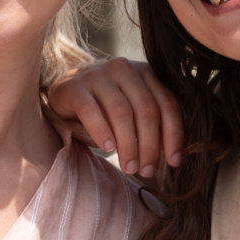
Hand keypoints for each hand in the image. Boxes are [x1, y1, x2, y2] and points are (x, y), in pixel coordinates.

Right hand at [46, 58, 181, 177]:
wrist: (66, 92)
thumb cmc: (105, 107)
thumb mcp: (133, 110)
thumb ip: (153, 125)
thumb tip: (173, 155)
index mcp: (144, 72)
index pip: (167, 104)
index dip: (174, 135)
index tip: (174, 162)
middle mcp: (123, 68)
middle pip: (146, 109)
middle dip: (150, 145)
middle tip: (147, 171)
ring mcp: (97, 74)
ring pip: (121, 111)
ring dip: (128, 144)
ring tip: (130, 167)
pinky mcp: (73, 86)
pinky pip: (91, 111)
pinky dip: (102, 132)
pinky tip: (108, 149)